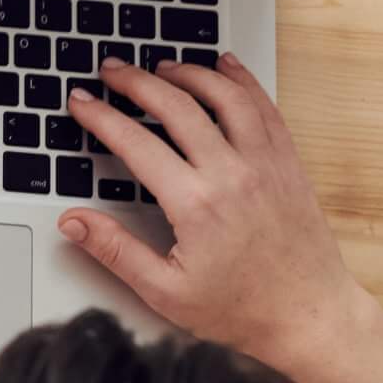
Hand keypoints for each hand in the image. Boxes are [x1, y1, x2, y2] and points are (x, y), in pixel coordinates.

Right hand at [57, 52, 374, 377]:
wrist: (311, 317)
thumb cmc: (241, 309)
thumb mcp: (164, 290)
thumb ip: (114, 250)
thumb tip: (72, 221)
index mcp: (196, 204)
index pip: (135, 143)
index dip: (100, 116)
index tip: (81, 102)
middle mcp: (233, 175)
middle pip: (177, 106)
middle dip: (137, 82)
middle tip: (112, 70)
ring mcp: (266, 165)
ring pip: (225, 97)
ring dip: (189, 73)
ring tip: (162, 66)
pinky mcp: (289, 165)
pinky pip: (265, 109)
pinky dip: (243, 82)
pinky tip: (226, 68)